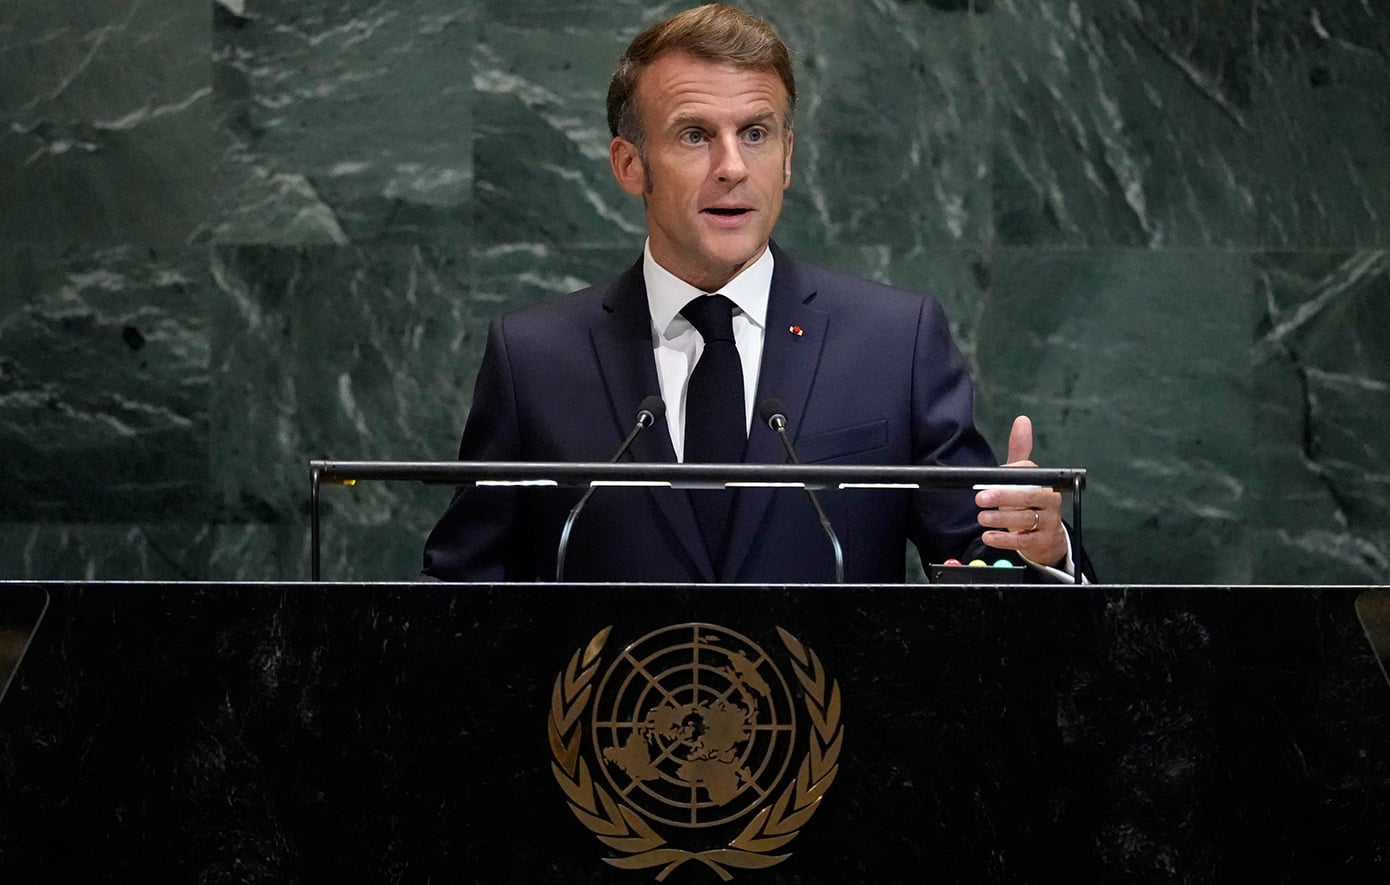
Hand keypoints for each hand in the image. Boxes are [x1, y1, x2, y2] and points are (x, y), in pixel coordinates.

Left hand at [974, 415, 1066, 567]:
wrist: (1047, 538)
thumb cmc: (1031, 503)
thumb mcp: (1025, 478)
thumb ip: (1020, 452)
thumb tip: (1022, 420)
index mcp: (1044, 482)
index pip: (1030, 474)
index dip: (1012, 474)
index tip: (993, 477)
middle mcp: (1050, 501)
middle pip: (1028, 496)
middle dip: (1003, 496)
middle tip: (980, 497)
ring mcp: (1048, 522)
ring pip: (1025, 519)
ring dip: (1001, 518)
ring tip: (982, 518)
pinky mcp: (1042, 541)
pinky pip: (1024, 541)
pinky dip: (1005, 539)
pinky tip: (989, 537)